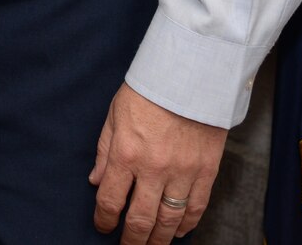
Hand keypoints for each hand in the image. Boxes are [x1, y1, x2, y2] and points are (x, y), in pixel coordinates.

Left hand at [88, 83, 225, 242]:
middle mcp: (153, 169)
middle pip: (140, 220)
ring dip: (158, 240)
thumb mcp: (115, 115)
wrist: (191, 73)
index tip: (103, 227)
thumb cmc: (149, 90)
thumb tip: (95, 181)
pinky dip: (186, 225)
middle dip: (131, 241)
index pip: (109, 201)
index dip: (104, 220)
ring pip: (168, 221)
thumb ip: (104, 151)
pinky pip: (196, 208)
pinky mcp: (206, 171)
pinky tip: (178, 232)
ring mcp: (182, 173)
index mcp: (126, 153)